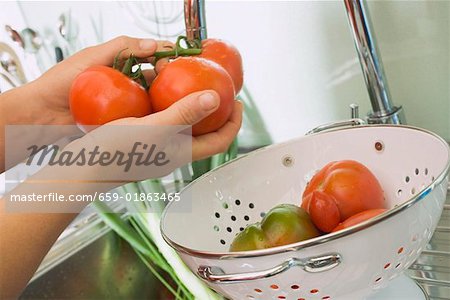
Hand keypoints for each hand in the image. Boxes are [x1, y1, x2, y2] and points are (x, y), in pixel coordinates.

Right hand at [28, 35, 241, 161]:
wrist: (82, 168)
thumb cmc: (116, 152)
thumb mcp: (153, 128)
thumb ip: (184, 113)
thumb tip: (215, 98)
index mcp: (182, 153)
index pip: (220, 141)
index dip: (234, 123)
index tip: (238, 101)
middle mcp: (173, 152)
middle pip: (205, 133)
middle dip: (215, 112)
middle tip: (216, 89)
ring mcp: (157, 148)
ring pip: (183, 125)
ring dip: (189, 105)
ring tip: (187, 84)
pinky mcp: (141, 142)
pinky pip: (164, 121)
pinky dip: (167, 105)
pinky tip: (156, 91)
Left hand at [29, 36, 170, 124]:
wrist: (42, 114)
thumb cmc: (60, 82)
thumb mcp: (92, 58)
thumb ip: (121, 48)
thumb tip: (153, 44)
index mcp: (117, 61)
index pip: (147, 53)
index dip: (163, 53)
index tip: (173, 59)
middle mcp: (123, 80)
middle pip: (154, 74)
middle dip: (168, 74)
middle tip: (174, 79)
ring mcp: (123, 100)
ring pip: (151, 95)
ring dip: (163, 95)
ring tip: (172, 98)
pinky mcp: (121, 119)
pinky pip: (141, 115)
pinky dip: (152, 114)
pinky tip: (162, 116)